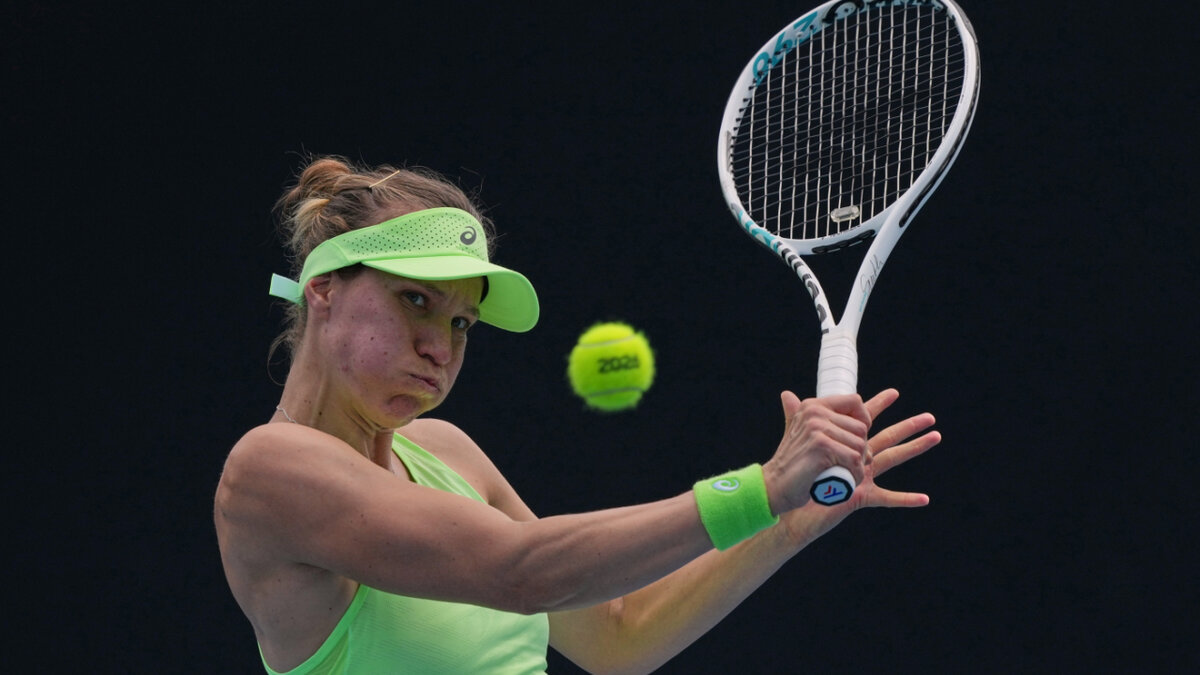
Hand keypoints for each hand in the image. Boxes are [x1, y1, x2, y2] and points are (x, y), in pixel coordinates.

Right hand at [762, 392, 871, 514]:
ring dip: (858, 466)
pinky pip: (854, 459)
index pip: (854, 401)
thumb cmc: (791, 463)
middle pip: (861, 428)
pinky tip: (845, 481)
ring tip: (843, 474)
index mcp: (812, 406)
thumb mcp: (795, 431)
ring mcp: (817, 429)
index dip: (863, 420)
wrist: (775, 485)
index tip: (856, 439)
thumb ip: (795, 412)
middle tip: (846, 465)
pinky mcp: (822, 447)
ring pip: (860, 446)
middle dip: (861, 451)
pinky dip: (855, 474)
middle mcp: (814, 413)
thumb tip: (786, 395)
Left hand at [777, 388, 939, 545]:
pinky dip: (905, 498)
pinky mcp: (860, 495)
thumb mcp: (798, 443)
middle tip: (930, 416)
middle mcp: (858, 460)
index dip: (878, 406)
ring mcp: (862, 477)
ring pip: (893, 459)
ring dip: (915, 449)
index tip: (894, 392)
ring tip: (936, 438)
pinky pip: (886, 497)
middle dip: (909, 426)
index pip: (865, 421)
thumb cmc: (795, 476)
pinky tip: (924, 498)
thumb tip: (787, 394)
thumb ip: (796, 418)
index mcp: (846, 445)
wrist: (789, 502)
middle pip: (888, 438)